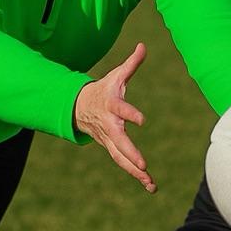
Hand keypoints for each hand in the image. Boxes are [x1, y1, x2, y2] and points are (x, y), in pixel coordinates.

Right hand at [73, 43, 155, 192]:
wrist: (79, 107)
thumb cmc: (104, 89)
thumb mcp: (116, 75)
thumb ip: (131, 64)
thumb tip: (143, 46)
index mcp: (111, 105)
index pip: (121, 109)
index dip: (130, 113)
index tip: (142, 120)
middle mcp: (109, 125)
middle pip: (119, 141)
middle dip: (130, 153)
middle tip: (143, 164)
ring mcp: (109, 139)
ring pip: (120, 157)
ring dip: (135, 171)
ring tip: (150, 183)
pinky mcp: (112, 148)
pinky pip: (123, 163)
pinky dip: (136, 174)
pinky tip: (150, 184)